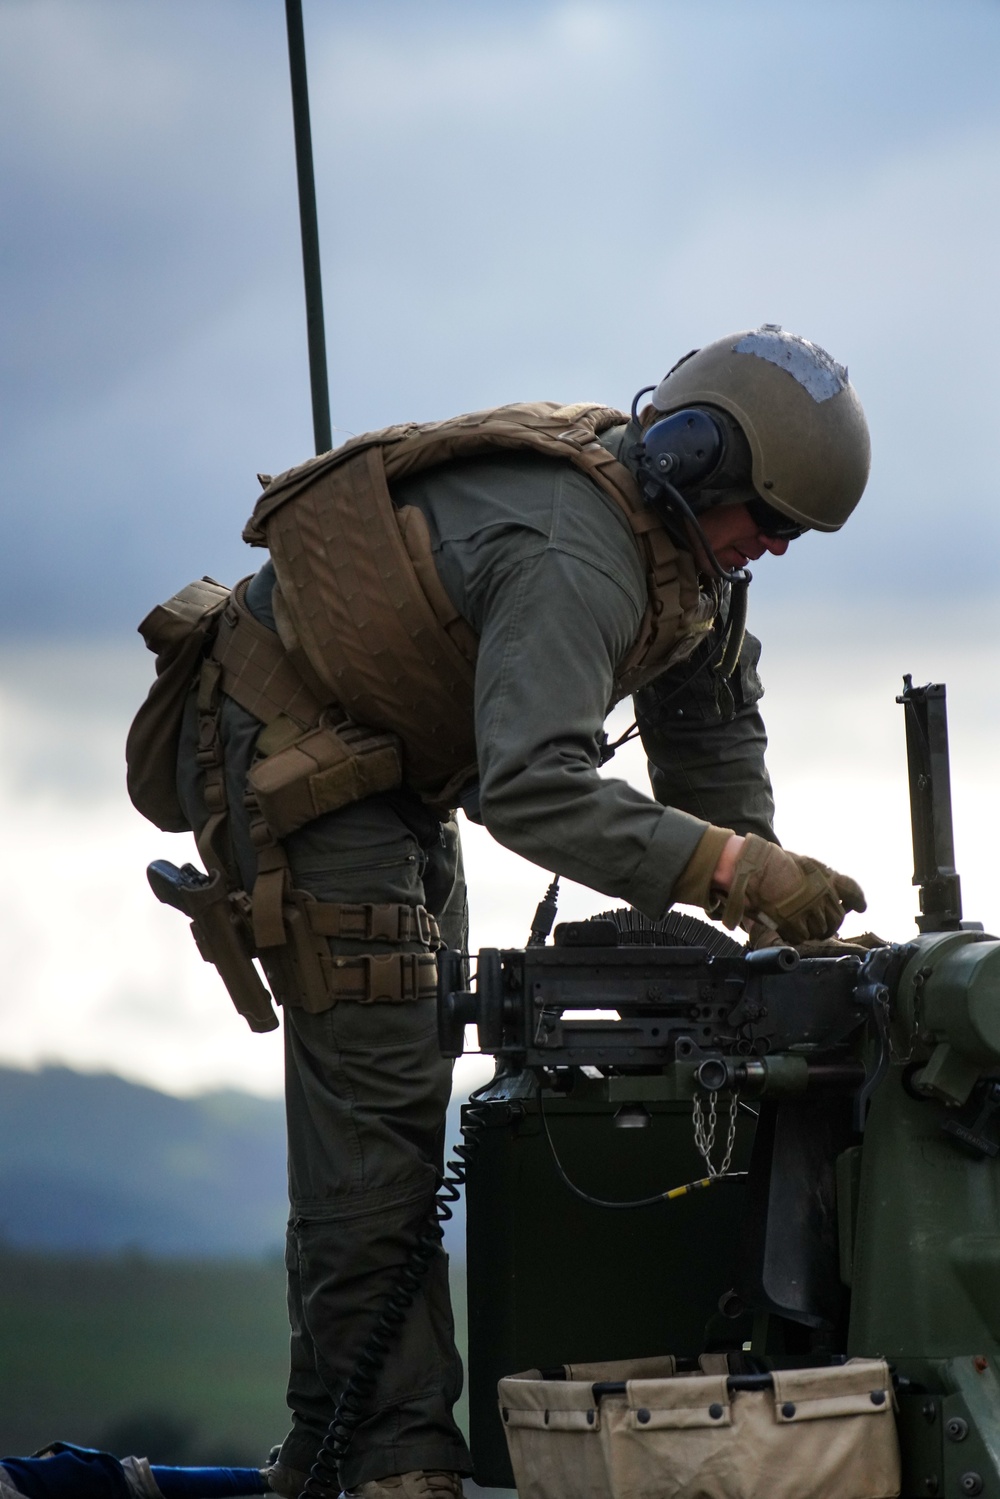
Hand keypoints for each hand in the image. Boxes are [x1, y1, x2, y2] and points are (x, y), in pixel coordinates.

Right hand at [718, 833, 865, 945]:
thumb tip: (838, 893)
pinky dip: (796, 935)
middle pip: (837, 919)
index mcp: (827, 879)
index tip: (860, 907)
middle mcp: (823, 896)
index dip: (858, 901)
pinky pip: (801, 937)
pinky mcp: (793, 925)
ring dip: (814, 930)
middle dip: (831, 922)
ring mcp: (809, 912)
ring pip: (821, 931)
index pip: (852, 892)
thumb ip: (824, 878)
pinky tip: (789, 927)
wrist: (754, 867)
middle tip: (822, 922)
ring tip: (802, 924)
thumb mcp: (806, 863)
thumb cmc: (774, 861)